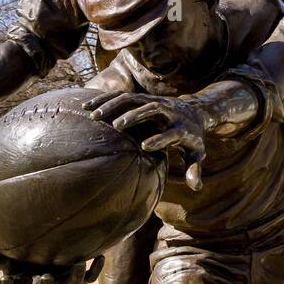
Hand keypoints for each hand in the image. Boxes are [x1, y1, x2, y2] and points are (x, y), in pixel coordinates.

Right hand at [0, 246, 103, 283]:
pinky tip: (101, 256)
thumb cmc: (22, 258)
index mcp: (20, 280)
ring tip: (79, 262)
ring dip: (75, 276)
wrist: (47, 262)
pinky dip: (95, 270)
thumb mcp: (5, 255)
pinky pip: (90, 279)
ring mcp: (61, 281)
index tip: (4, 281)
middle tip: (44, 279)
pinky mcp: (78, 277)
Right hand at [83, 91, 206, 189]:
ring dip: (114, 105)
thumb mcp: (197, 154)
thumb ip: (194, 169)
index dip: (161, 139)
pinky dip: (105, 99)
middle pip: (153, 109)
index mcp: (182, 129)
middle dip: (135, 116)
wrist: (195, 112)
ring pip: (134, 99)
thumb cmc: (193, 138)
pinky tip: (87, 106)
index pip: (173, 133)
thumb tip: (196, 187)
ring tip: (94, 116)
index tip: (145, 146)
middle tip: (116, 125)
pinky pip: (123, 95)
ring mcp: (155, 102)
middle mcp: (169, 112)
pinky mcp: (144, 98)